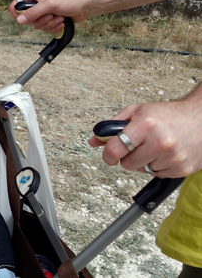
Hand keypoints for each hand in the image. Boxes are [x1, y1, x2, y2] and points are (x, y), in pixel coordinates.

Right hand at [7, 0, 90, 33]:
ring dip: (49, 24)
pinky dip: (54, 27)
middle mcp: (36, 3)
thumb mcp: (49, 4)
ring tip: (58, 16)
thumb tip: (20, 20)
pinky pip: (46, 29)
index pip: (16, 6)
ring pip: (37, 25)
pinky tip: (61, 21)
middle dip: (41, 20)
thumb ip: (33, 13)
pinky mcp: (50, 19)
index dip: (18, 14)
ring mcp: (43, 12)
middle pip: (27, 19)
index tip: (26, 19)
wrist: (85, 5)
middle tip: (50, 15)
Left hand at [87, 96, 201, 177]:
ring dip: (144, 161)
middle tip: (137, 146)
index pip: (116, 149)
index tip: (108, 156)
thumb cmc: (168, 114)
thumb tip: (94, 141)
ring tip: (155, 146)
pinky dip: (158, 166)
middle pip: (128, 164)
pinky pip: (158, 174)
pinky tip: (166, 153)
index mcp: (146, 125)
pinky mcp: (183, 168)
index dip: (107, 155)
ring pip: (143, 170)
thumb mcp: (137, 111)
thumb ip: (112, 125)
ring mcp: (173, 157)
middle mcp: (160, 142)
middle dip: (128, 156)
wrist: (201, 118)